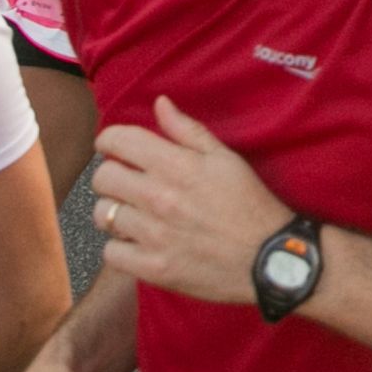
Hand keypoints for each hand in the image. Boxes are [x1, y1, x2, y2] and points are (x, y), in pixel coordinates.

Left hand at [90, 96, 288, 308]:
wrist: (268, 258)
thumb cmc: (249, 204)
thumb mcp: (225, 158)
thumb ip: (188, 130)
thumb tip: (159, 103)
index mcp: (177, 165)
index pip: (118, 141)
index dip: (108, 140)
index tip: (113, 147)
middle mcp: (159, 197)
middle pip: (103, 177)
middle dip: (110, 175)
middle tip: (125, 183)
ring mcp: (154, 235)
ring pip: (103, 215)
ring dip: (113, 212)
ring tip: (131, 214)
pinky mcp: (154, 268)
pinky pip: (111, 253)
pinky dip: (119, 247)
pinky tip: (136, 243)